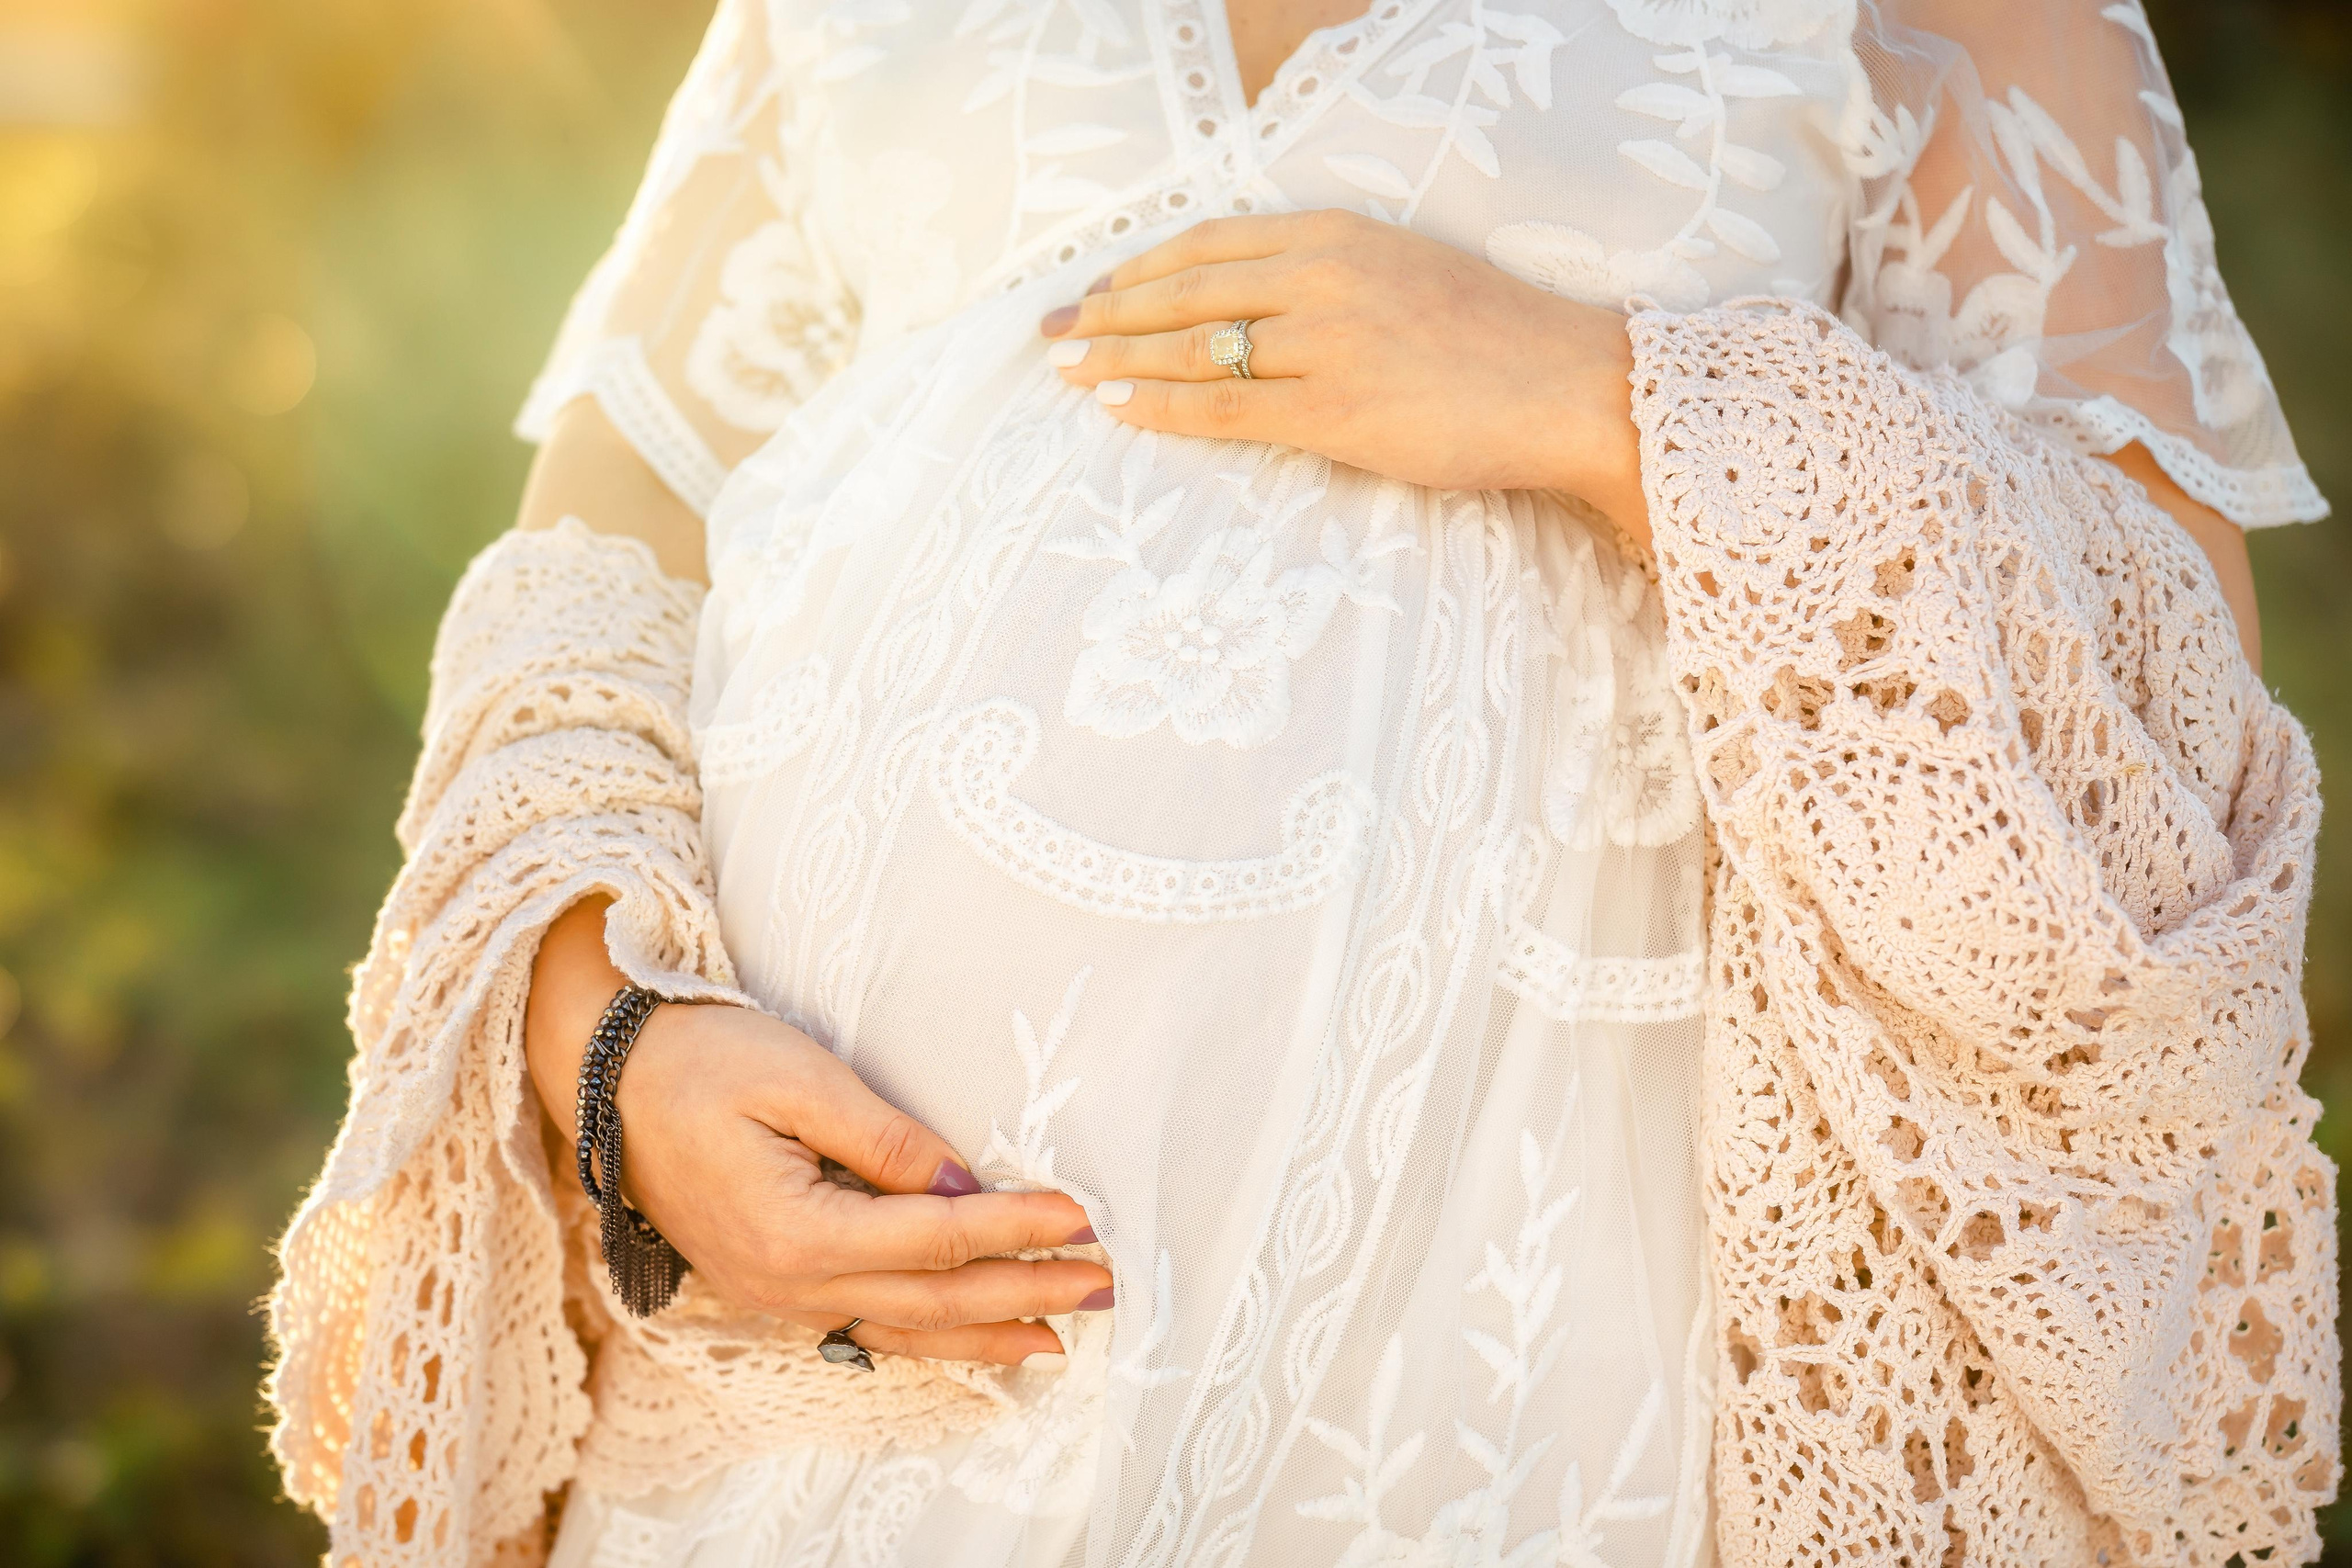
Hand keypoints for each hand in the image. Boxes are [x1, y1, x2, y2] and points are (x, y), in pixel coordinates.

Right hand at [526, 899, 1105, 1365]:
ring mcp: (774, 1292)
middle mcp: (785, 1281)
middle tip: (1103, 1284)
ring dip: (985, 1332)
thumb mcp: (800, 1076)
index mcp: (794, 1229)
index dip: (1016, 1227)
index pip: (937, 1236)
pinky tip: (969, 1338)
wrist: (605, 1077)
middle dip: (1024, 1292)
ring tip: (1058, 1339)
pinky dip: (927, 1334)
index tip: (1083, 1216)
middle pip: (931, 1296)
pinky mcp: (770, 1284)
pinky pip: (863, 1323)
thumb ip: (886, 1140)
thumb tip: (965, 1186)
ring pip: (902, 1326)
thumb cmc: (699, 1058)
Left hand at [1041, 209, 1648, 539]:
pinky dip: (1160, 407)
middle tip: (1050, 332)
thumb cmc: (1495, 340)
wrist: (1569, 384)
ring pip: (1191, 347)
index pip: (1209, 243)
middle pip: (1184, 290)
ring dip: (1117, 358)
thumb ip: (1330, 277)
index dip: (1140, 268)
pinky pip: (1224, 408)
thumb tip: (1255, 306)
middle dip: (1106, 311)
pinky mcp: (1336, 410)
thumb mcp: (1404, 273)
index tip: (1094, 290)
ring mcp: (1325, 344)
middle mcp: (1322, 277)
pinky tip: (1117, 408)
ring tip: (1067, 371)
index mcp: (1338, 234)